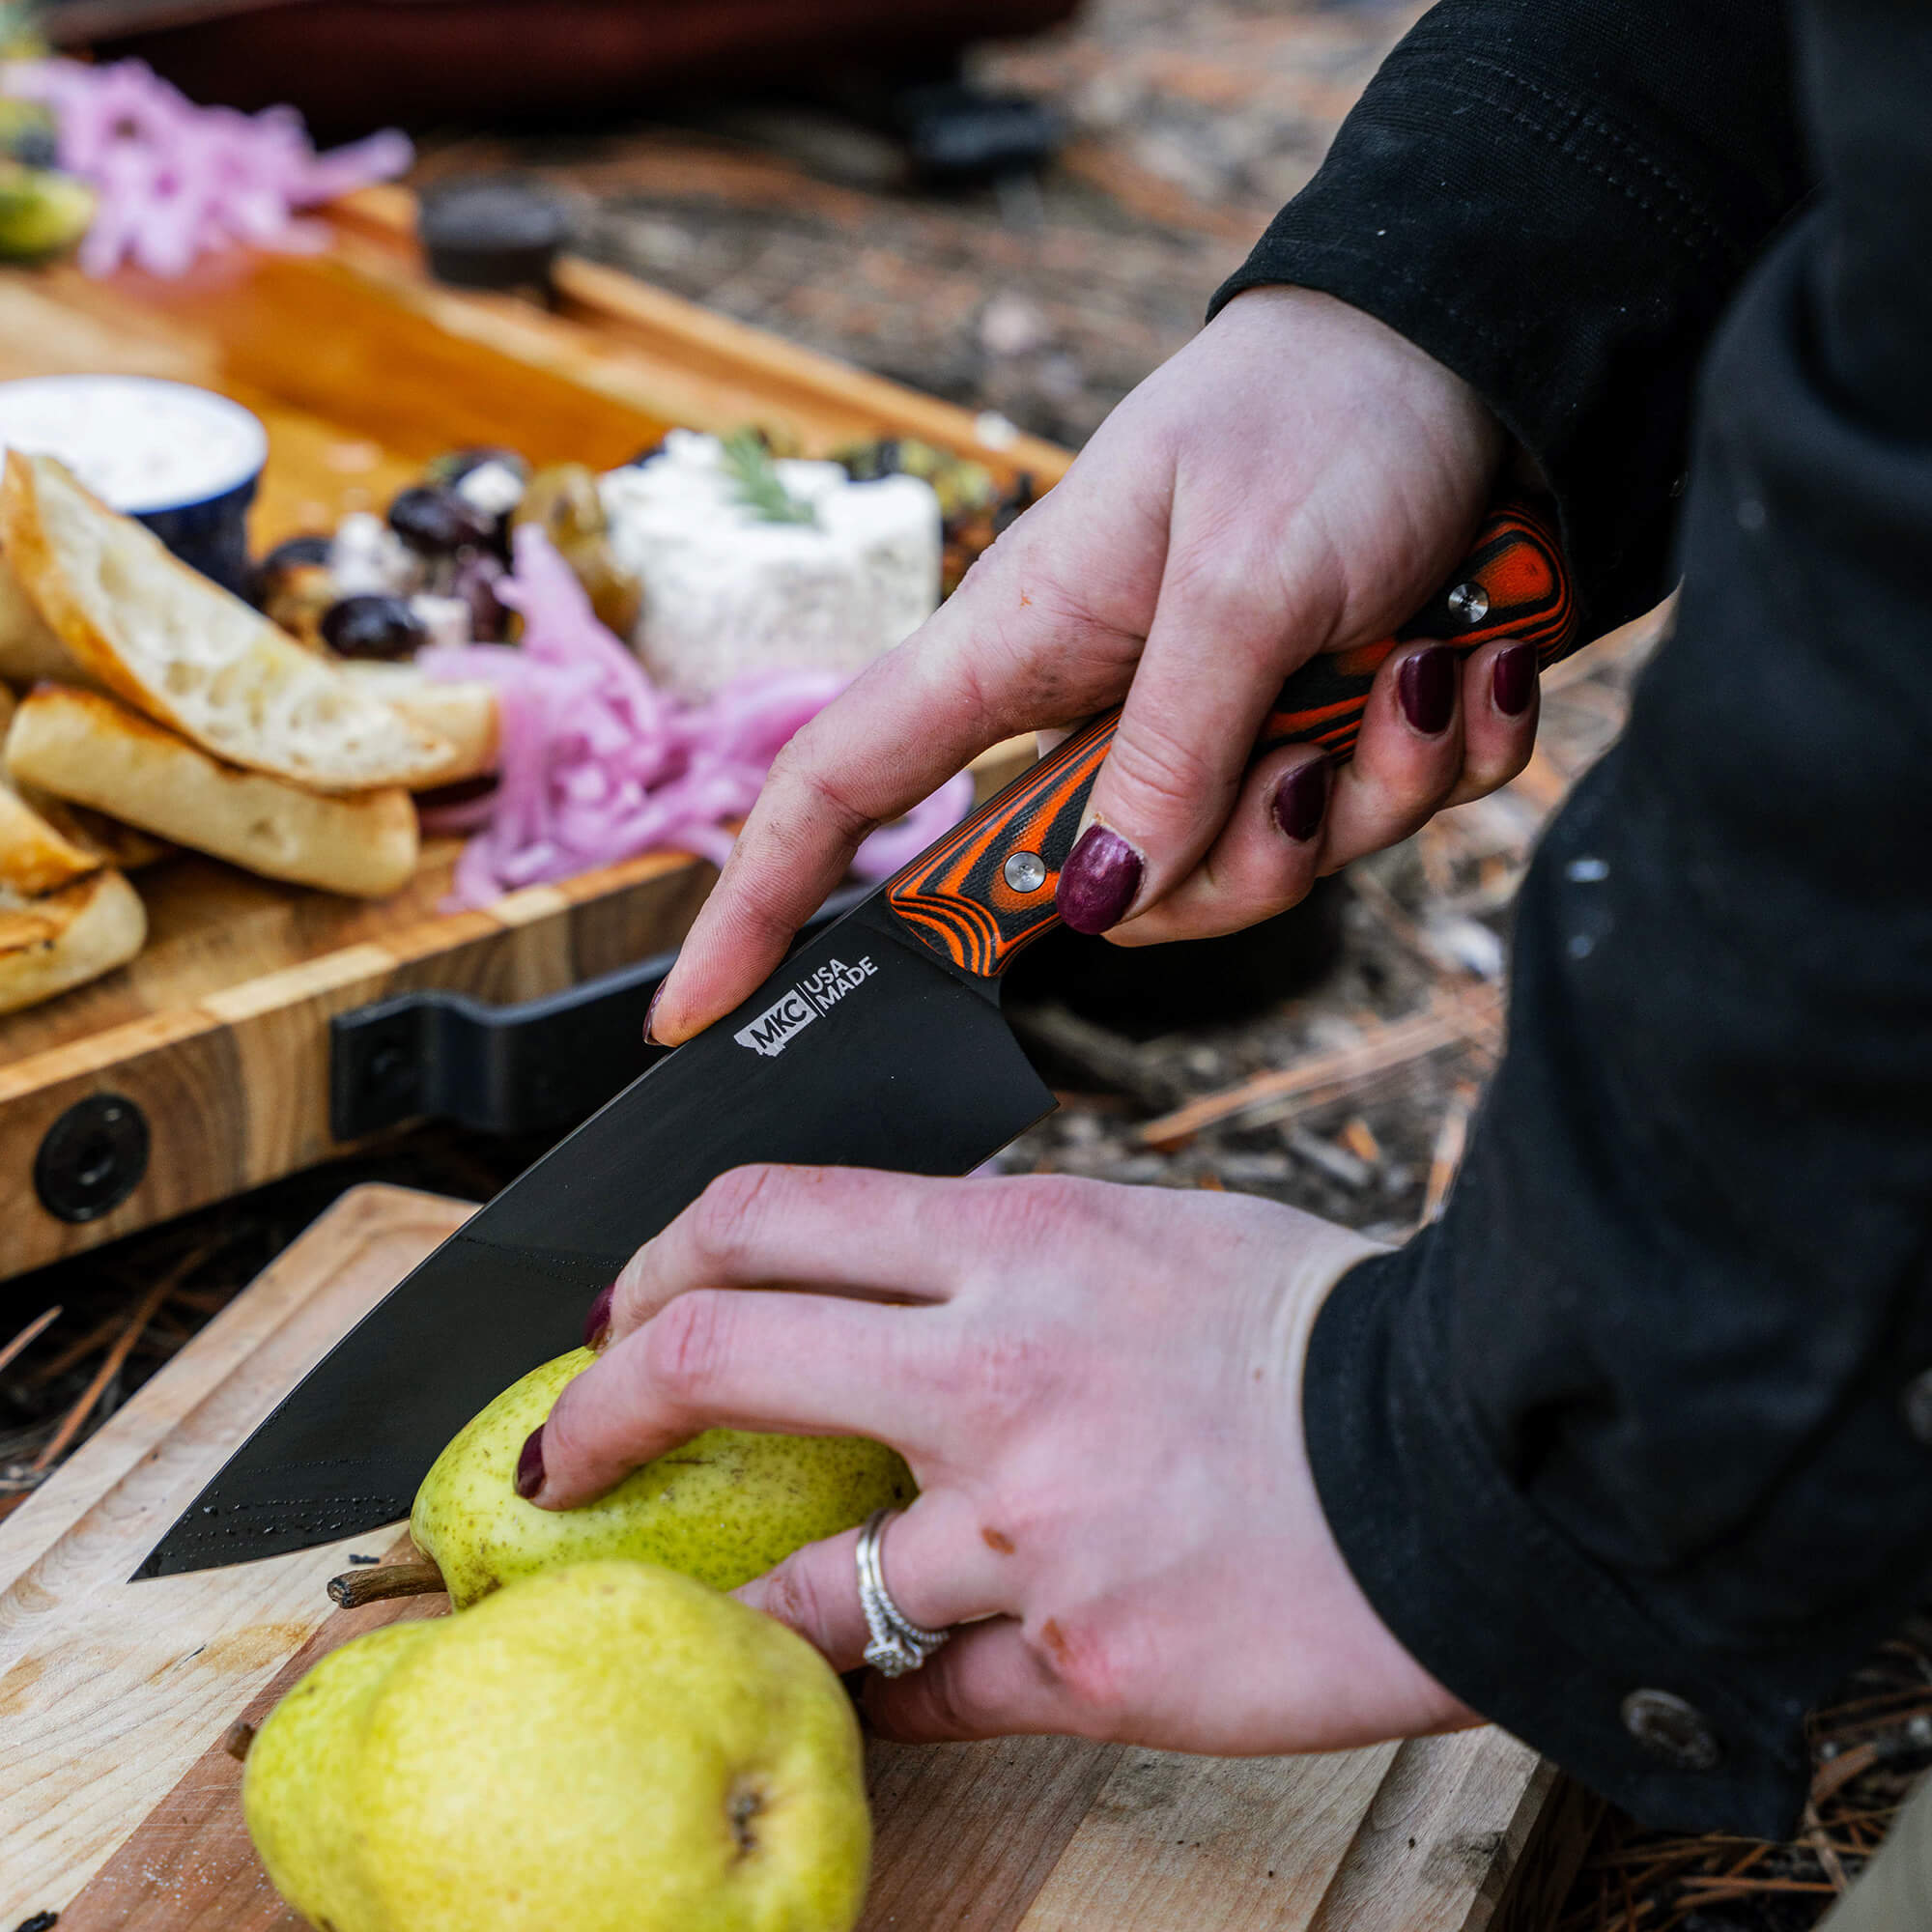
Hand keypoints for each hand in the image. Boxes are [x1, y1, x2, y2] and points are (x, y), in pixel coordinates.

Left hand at [525, 1167, 1478, 1752]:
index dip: (657, 1264)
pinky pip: (926, 1697)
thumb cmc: (1323, 1332)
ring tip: (728, 1616)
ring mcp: (1028, 1531)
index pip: (766, 1216)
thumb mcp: (1153, 1241)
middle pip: (716, 1359)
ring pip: (800, 1588)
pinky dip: (893, 1689)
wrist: (1480, 1464)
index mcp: (1019, 1244)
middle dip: (599, 1415)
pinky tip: (897, 1681)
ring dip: (741, 1604)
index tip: (621, 1313)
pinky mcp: (1079, 1667)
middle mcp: (996, 1376)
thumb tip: (896, 1302)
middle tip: (566, 1461)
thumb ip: (1010, 1269)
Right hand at [649, 285, 1525, 1044]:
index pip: (843, 786)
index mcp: (1022, 645)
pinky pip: (1362, 827)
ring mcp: (1205, 734)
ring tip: (1423, 669)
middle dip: (1235, 866)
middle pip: (1101, 889)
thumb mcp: (1241, 580)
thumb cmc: (1323, 418)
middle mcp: (1099, 708)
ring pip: (1246, 874)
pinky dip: (1436, 759)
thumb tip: (1100, 900)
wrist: (1473, 357)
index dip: (761, 901)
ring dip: (1368, 794)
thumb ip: (1167, 750)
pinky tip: (1470, 665)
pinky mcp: (1305, 738)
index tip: (700, 1007)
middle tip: (1316, 761)